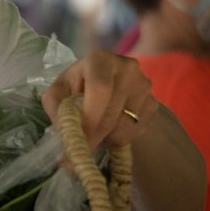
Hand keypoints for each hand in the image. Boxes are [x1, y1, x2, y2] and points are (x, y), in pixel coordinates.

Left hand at [42, 50, 157, 149]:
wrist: (105, 85)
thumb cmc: (77, 87)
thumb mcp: (59, 92)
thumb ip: (56, 108)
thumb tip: (65, 135)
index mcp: (100, 59)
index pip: (100, 89)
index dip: (89, 117)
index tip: (79, 137)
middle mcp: (128, 68)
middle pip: (111, 112)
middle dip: (93, 135)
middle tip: (79, 151)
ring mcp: (144, 86)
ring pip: (124, 125)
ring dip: (106, 137)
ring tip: (95, 129)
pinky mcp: (153, 104)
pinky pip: (136, 130)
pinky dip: (120, 137)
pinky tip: (110, 128)